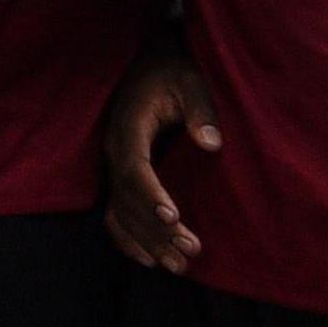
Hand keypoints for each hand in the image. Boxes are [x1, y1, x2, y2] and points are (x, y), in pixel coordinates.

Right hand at [101, 45, 219, 271]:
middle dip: (156, 229)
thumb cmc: (172, 71)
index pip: (134, 168)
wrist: (150, 61)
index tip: (172, 217)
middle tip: (189, 252)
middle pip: (128, 200)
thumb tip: (212, 144)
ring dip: (147, 242)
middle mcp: (115, 151)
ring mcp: (115, 165)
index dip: (150, 195)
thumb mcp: (191, 80)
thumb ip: (201, 109)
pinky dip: (129, 239)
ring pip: (121, 213)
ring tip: (178, 265)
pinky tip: (150, 259)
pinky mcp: (122, 175)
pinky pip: (116, 214)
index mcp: (129, 127)